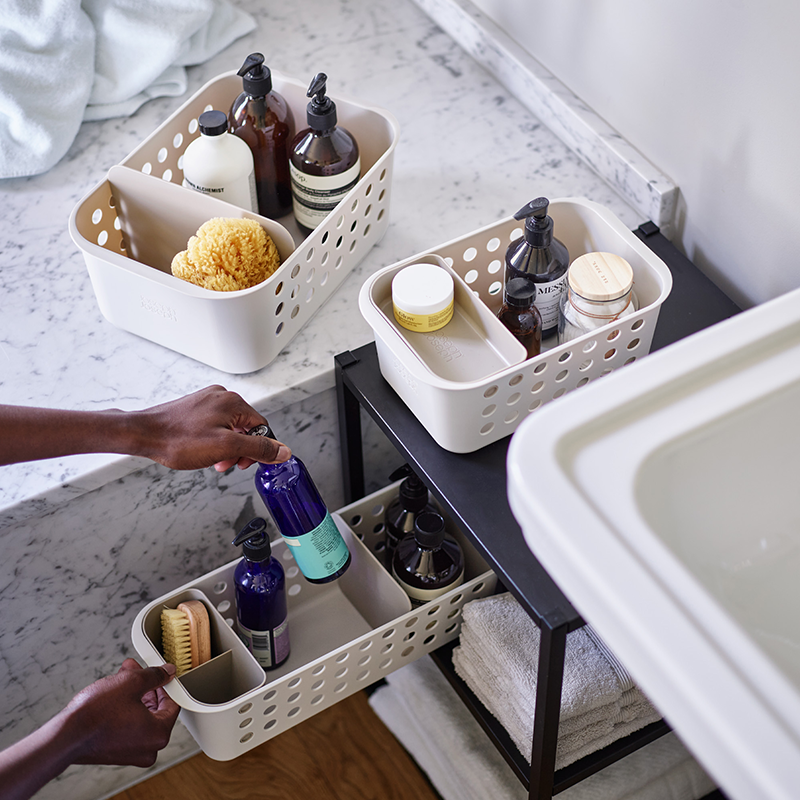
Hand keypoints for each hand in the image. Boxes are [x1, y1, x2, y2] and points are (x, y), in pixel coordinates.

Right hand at [65, 659, 179, 767]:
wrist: (65, 735)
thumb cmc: (96, 715)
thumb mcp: (132, 683)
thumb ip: (155, 676)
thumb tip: (168, 672)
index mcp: (159, 734)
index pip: (173, 703)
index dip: (166, 682)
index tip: (160, 672)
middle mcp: (148, 748)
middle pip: (156, 708)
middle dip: (146, 684)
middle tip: (137, 668)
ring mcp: (131, 752)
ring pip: (141, 715)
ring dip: (134, 692)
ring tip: (123, 674)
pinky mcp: (116, 751)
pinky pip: (129, 725)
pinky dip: (125, 707)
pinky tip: (114, 691)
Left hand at [134, 385, 290, 470]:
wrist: (144, 434)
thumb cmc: (178, 440)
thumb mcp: (226, 447)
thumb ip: (258, 448)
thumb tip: (282, 450)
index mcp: (233, 402)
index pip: (261, 427)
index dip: (257, 449)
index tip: (245, 463)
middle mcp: (221, 397)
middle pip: (246, 427)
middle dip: (239, 449)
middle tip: (226, 464)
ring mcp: (207, 401)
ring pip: (230, 428)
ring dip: (226, 448)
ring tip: (212, 460)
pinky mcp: (195, 408)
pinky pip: (215, 426)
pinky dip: (213, 441)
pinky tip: (202, 451)